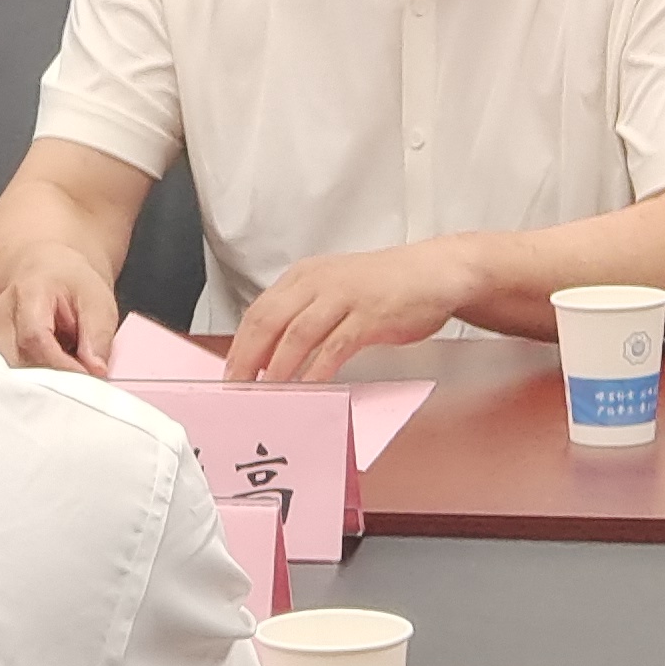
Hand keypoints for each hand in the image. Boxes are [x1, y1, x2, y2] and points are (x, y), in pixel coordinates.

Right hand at [0, 252, 119, 376]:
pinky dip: (32, 380)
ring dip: (43, 381)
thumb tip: (96, 370)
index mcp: (27, 292)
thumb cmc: (70, 285)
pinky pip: (10, 375)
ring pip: (14, 373)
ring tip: (67, 370)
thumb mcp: (97, 299)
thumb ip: (98, 334)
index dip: (62, 365)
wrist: (45, 273)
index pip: (36, 338)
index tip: (88, 379)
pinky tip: (50, 371)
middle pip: (20, 362)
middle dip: (54, 378)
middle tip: (83, 381)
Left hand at [223, 238, 483, 382]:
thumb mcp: (336, 291)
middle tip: (237, 388)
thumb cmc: (386, 287)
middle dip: (248, 358)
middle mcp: (319, 282)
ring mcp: (344, 297)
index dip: (240, 344)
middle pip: (270, 320)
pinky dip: (316, 370)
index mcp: (305, 276)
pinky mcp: (369, 316)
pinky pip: (334, 347)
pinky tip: (308, 388)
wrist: (435, 272)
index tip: (229, 373)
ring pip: (297, 334)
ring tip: (266, 393)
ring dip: (278, 367)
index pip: (259, 310)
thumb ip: (305, 315)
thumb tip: (272, 353)